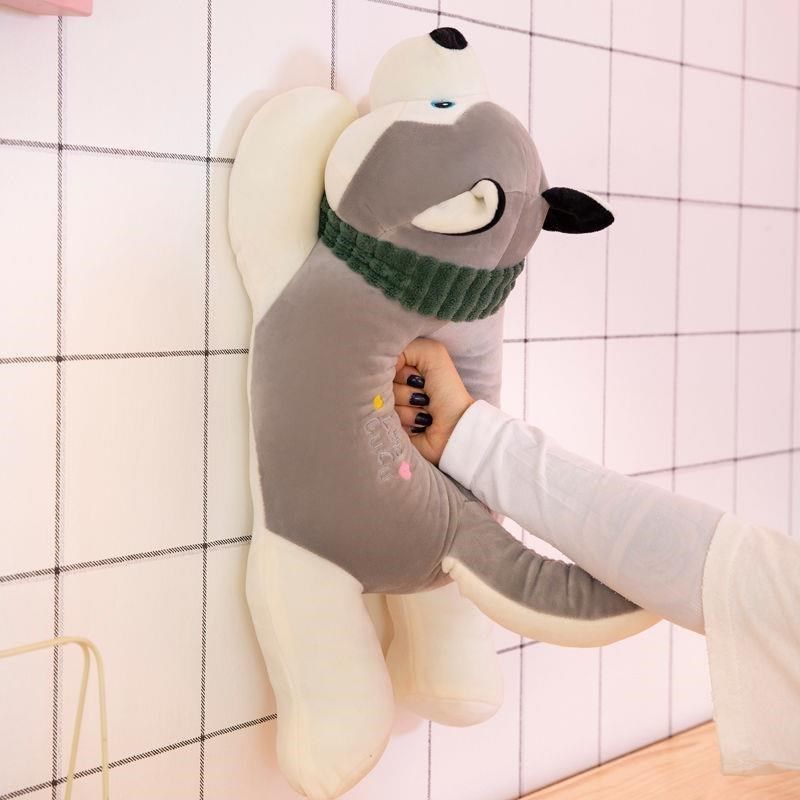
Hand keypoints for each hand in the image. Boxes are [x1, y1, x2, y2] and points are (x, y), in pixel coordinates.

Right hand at [393, 338, 474, 465]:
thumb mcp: (433, 354)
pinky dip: (405, 420)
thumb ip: (405, 347)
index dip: (400, 370)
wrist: (455, 428)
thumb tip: (383, 364)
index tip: (418, 376)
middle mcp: (396, 383)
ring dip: (407, 408)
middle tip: (423, 393)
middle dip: (405, 389)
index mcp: (405, 365)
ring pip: (383, 402)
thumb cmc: (448, 391)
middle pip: (381, 382)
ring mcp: (393, 405)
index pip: (383, 362)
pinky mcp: (391, 424)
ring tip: (424, 411)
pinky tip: (419, 423)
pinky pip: (386, 419)